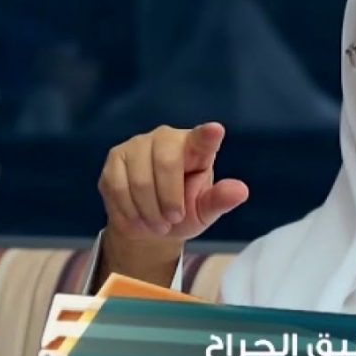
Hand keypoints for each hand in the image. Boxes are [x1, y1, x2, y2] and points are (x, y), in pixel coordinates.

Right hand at [98, 122, 248, 243]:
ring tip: (158, 224)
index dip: (208, 135)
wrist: (148, 224)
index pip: (203, 138)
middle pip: (166, 163)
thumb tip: (241, 191)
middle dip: (169, 200)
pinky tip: (138, 220)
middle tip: (174, 220)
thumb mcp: (204, 210)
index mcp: (196, 147)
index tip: (215, 131)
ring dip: (149, 212)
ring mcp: (138, 145)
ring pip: (140, 180)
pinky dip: (130, 212)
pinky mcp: (115, 158)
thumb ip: (220, 200)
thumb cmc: (183, 212)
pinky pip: (118, 188)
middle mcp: (166, 137)